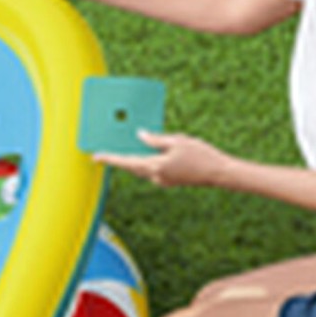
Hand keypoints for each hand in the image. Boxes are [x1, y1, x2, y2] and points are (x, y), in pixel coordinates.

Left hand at [95, 131, 228, 188]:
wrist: (220, 173)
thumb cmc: (201, 155)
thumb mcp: (177, 141)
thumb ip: (156, 139)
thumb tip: (140, 135)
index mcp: (156, 166)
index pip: (126, 162)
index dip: (110, 158)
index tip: (95, 157)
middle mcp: (156, 177)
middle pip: (132, 166)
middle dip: (119, 159)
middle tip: (105, 152)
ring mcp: (163, 181)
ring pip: (142, 169)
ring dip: (133, 160)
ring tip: (125, 148)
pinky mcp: (170, 181)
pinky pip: (152, 170)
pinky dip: (146, 162)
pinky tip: (148, 152)